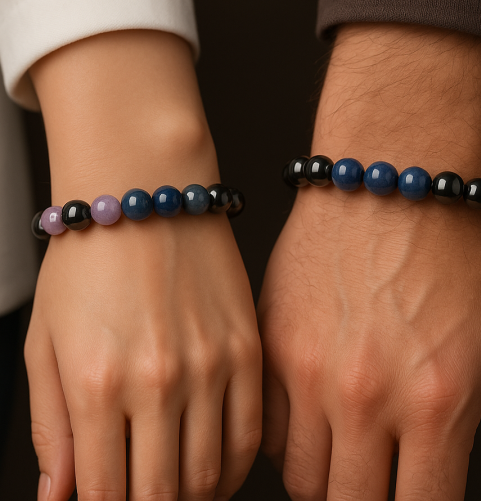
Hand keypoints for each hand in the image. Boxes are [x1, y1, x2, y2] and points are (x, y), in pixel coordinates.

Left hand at [23, 30, 261, 500]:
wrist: (149, 193)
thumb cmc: (94, 255)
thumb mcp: (45, 339)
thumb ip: (51, 424)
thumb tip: (60, 492)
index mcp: (97, 380)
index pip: (106, 492)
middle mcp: (159, 379)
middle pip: (164, 493)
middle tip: (149, 497)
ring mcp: (211, 364)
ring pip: (212, 472)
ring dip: (196, 494)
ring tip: (183, 487)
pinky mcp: (247, 346)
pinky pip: (251, 431)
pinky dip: (238, 463)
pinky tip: (222, 464)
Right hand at [259, 188, 480, 500]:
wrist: (397, 178)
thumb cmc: (464, 252)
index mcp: (436, 402)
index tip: (419, 498)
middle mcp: (363, 393)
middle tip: (385, 481)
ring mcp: (307, 366)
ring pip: (301, 478)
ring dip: (328, 478)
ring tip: (350, 451)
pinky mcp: (272, 339)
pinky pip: (265, 424)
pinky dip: (289, 437)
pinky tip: (315, 415)